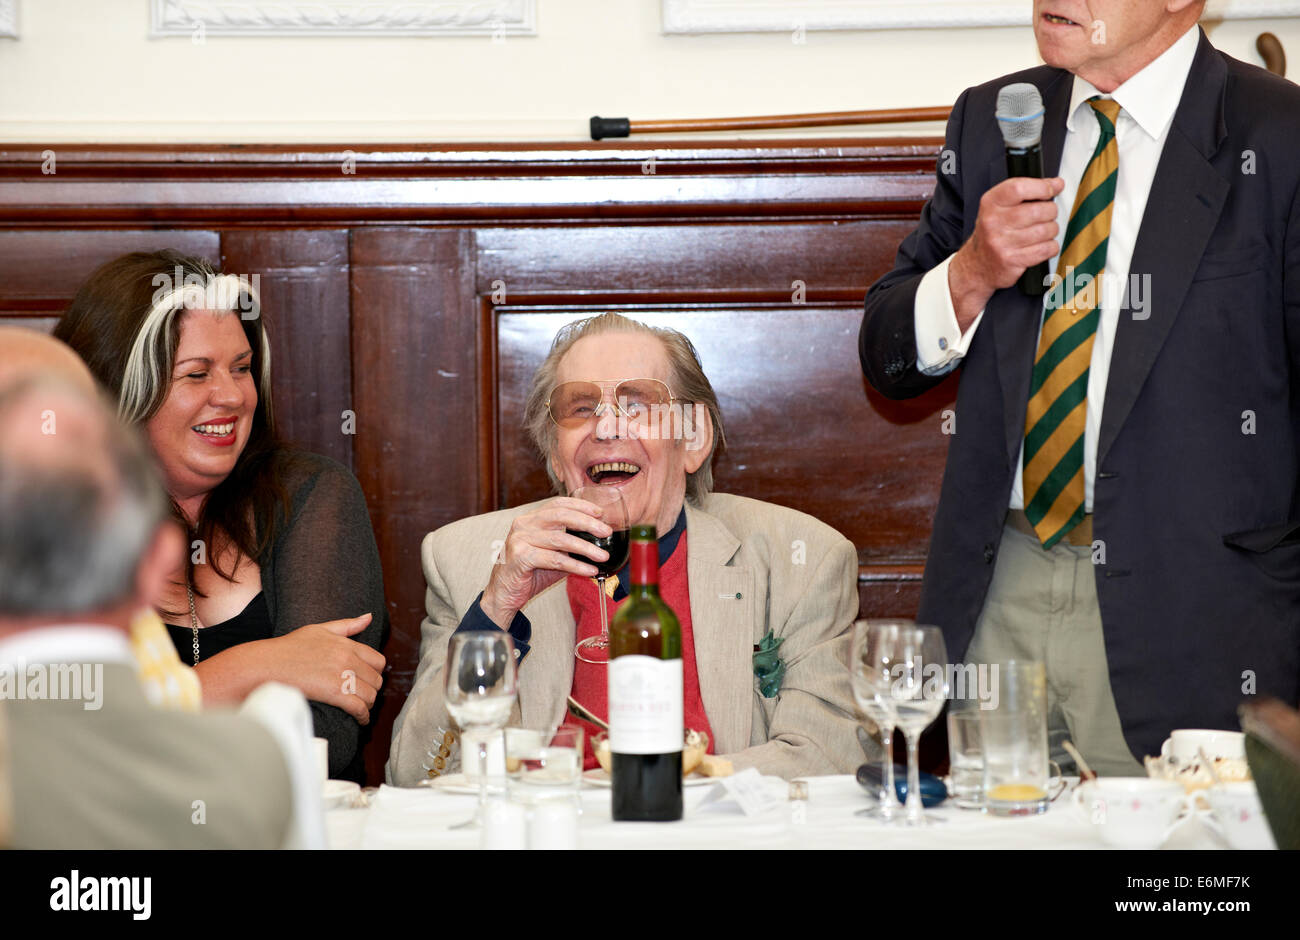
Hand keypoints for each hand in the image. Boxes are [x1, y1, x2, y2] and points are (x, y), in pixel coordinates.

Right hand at [262, 614, 385, 723]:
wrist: (268, 665)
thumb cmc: (289, 647)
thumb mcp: (319, 629)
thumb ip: (347, 625)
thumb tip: (369, 617)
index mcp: (347, 644)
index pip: (378, 661)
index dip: (376, 673)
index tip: (369, 679)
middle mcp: (348, 659)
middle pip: (376, 680)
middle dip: (372, 689)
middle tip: (364, 695)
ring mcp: (342, 676)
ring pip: (370, 695)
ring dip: (368, 704)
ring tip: (361, 707)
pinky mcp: (335, 693)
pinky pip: (359, 707)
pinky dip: (363, 716)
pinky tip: (360, 719)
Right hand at [480, 497, 610, 628]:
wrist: (505, 594)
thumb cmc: (531, 573)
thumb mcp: (553, 554)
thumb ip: (570, 544)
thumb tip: (600, 541)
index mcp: (530, 519)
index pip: (558, 504)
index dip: (581, 506)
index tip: (600, 513)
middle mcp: (523, 524)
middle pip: (561, 516)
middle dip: (588, 523)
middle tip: (606, 532)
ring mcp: (519, 540)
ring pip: (560, 539)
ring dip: (586, 548)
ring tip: (603, 556)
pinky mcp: (520, 557)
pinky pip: (554, 559)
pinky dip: (576, 565)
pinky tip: (589, 570)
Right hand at [949, 176, 1063, 330]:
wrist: (973, 269)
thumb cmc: (992, 235)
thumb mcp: (996, 209)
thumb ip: (1020, 194)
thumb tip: (1057, 184)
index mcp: (991, 203)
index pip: (1023, 186)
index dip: (1045, 186)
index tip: (1056, 186)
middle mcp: (995, 221)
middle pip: (1042, 210)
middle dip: (1048, 215)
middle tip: (1039, 220)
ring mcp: (1003, 242)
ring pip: (1048, 229)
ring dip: (1048, 233)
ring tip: (1035, 237)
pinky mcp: (1013, 260)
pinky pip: (1046, 249)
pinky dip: (1047, 249)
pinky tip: (1035, 250)